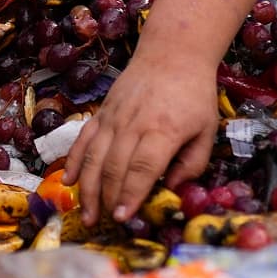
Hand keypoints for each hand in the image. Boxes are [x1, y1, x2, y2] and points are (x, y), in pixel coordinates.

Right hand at [69, 0, 276, 225]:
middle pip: (114, 167)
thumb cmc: (194, 94)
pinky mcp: (103, 111)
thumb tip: (171, 188)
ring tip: (87, 213)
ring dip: (88, 188)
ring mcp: (114, 117)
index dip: (131, 194)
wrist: (172, 53)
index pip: (142, 168)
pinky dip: (74, 161)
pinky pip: (83, 139)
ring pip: (94, 157)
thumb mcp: (207, 130)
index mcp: (162, 130)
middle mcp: (133, 124)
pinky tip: (69, 181)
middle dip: (108, 199)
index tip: (124, 218)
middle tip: (106, 224)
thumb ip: (192, 164)